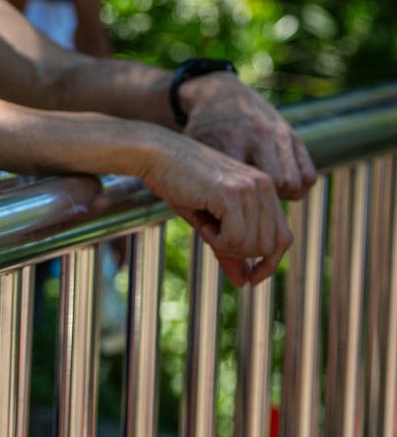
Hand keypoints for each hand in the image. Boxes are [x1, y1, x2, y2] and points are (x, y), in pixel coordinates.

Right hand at [136, 130, 291, 286]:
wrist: (154, 154)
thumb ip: (230, 247)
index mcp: (265, 188)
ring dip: (225, 245)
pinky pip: (235, 238)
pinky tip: (202, 222)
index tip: (251, 279)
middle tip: (210, 235)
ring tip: (204, 225)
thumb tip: (243, 282)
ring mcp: (251, 188)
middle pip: (269, 246)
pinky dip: (216, 239)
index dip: (269, 263)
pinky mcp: (231, 193)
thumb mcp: (209, 219)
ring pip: (252, 245)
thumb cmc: (177, 182)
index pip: (283, 238)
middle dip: (238, 253)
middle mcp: (265, 186)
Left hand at [180, 73, 316, 199]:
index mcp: (230, 138)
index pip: (247, 186)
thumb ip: (199, 180)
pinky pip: (309, 174)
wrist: (219, 94)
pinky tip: (279, 188)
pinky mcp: (293, 135)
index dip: (240, 205)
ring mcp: (279, 133)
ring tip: (264, 197)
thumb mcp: (192, 149)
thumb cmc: (201, 130)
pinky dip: (299, 187)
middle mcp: (258, 135)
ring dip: (284, 197)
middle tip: (250, 206)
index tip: (228, 212)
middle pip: (277, 185)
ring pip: (296, 181)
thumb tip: (215, 237)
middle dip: (266, 201)